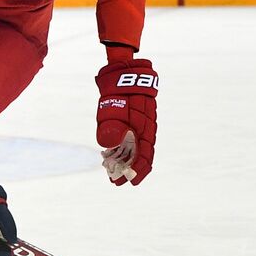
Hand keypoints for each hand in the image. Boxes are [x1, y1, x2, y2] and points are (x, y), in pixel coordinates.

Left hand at [95, 58, 157, 185]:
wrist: (127, 73)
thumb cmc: (120, 90)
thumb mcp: (112, 107)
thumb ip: (111, 125)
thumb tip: (109, 145)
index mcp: (144, 128)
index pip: (144, 155)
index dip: (137, 171)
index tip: (129, 182)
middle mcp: (146, 129)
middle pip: (141, 155)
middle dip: (130, 170)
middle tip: (118, 182)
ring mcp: (142, 125)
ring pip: (136, 148)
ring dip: (126, 162)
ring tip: (114, 172)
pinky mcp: (136, 122)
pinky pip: (132, 140)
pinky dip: (124, 150)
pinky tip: (112, 156)